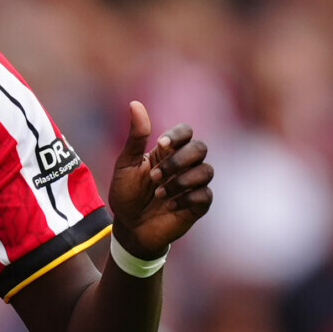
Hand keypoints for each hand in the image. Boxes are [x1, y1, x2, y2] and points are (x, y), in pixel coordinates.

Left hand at [106, 102, 213, 259]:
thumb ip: (135, 137)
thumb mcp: (125, 165)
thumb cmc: (126, 194)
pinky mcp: (197, 205)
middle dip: (178, 160)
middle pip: (200, 148)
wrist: (129, 228)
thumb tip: (135, 103)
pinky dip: (187, 198)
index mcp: (167, 151)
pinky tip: (170, 206)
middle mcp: (184, 165)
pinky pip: (205, 195)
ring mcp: (192, 185)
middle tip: (155, 176)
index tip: (160, 145)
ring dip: (181, 181)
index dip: (178, 134)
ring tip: (159, 194)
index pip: (186, 131)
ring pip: (206, 170)